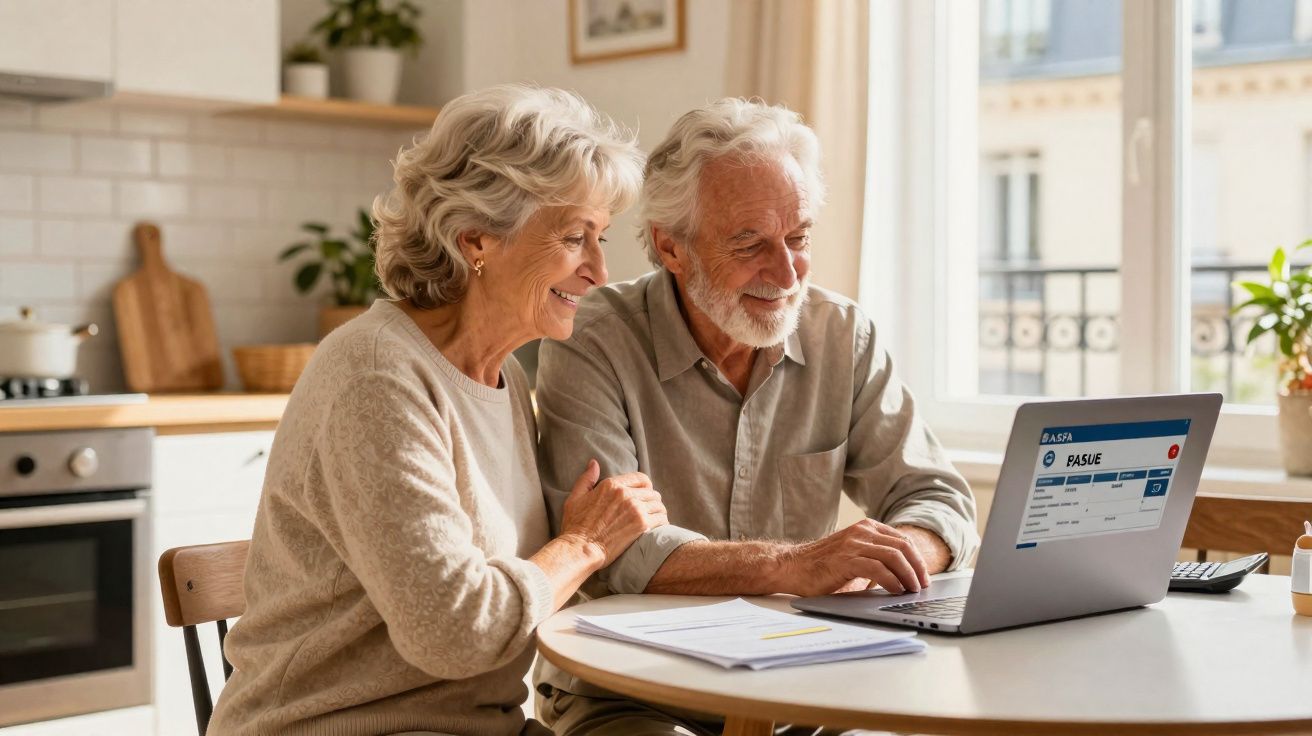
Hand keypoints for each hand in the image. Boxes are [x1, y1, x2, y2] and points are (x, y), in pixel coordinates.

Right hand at [556, 460, 667, 567]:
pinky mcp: (641, 524)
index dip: (646, 487)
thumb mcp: (575, 497)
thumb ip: (586, 479)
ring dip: (658, 512)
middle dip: (651, 501)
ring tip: (654, 519)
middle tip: (649, 511)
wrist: (581, 548)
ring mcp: (635, 508)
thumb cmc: (575, 526)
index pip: (641, 478)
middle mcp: (626, 494)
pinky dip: (662, 523)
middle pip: (652, 492)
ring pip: (659, 505)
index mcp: (612, 485)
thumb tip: (594, 463)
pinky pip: (661, 519)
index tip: (644, 495)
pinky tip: (657, 528)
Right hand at [777, 519, 929, 595]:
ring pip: (893, 556)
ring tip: (912, 589)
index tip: (923, 576)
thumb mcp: (855, 557)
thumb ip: (876, 560)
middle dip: (917, 568)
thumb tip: (905, 578)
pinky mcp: (845, 559)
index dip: (917, 559)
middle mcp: (862, 532)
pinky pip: (877, 568)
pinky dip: (891, 581)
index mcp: (866, 528)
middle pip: (902, 546)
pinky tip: (895, 590)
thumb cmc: (823, 567)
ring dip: (908, 575)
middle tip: (922, 585)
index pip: (902, 540)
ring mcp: (853, 544)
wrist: (793, 567)